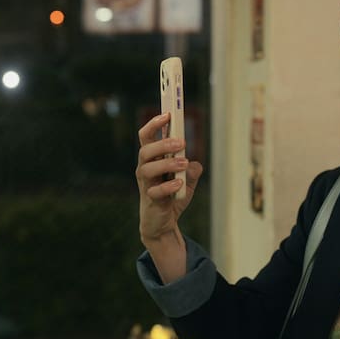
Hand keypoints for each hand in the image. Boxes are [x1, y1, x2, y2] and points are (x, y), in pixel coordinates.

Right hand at [135, 113, 203, 243]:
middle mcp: (145, 169)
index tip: (168, 114)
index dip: (154, 124)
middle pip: (145, 150)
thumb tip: (194, 164)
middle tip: (182, 142)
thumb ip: (191, 170)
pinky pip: (155, 191)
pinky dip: (168, 186)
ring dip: (167, 163)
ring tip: (183, 163)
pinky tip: (179, 184)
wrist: (163, 223)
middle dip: (162, 143)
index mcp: (152, 159)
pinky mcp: (151, 200)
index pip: (147, 136)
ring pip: (147, 168)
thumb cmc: (172, 196)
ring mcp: (146, 184)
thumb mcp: (187, 181)